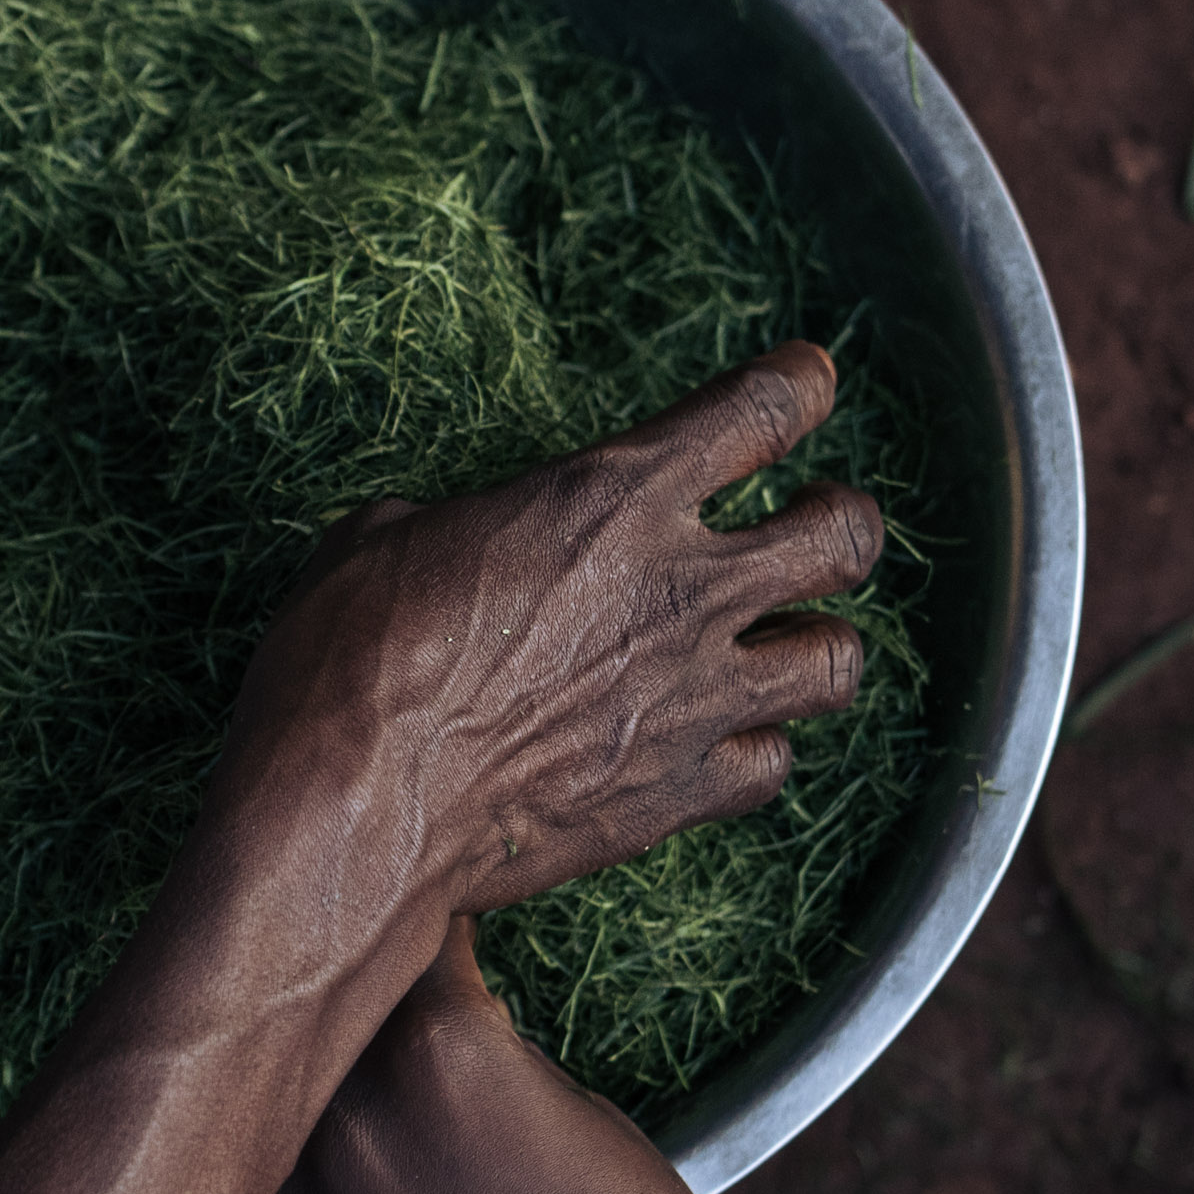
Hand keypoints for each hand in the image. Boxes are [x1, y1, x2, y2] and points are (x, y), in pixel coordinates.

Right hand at [209, 341, 880, 939]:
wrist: (356, 812)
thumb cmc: (348, 662)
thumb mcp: (384, 541)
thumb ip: (459, 528)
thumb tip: (448, 541)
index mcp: (613, 496)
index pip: (762, 410)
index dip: (800, 385)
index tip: (806, 380)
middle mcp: (682, 589)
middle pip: (844, 537)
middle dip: (841, 520)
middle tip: (815, 519)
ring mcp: (696, 699)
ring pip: (838, 662)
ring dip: (817, 643)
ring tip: (787, 640)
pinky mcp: (681, 795)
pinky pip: (771, 766)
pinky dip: (755, 750)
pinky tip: (721, 741)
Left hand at [230, 923, 764, 1193]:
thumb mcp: (569, 1102)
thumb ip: (466, 1043)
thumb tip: (395, 1007)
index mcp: (439, 1047)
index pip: (395, 934)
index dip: (410, 919)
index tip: (408, 911)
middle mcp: (350, 1120)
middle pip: (307, 1012)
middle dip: (333, 995)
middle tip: (346, 983)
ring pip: (257, 1108)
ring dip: (288, 1090)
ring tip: (322, 1085)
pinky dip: (272, 1187)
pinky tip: (315, 1183)